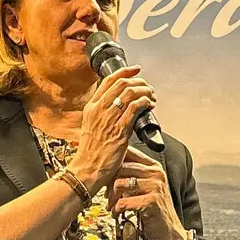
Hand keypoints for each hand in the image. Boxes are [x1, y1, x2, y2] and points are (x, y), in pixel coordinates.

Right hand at [67, 66, 153, 193]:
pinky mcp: (119, 130)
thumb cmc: (91, 151)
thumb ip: (102, 113)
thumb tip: (120, 104)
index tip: (135, 69)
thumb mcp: (91, 126)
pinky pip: (135, 108)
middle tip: (147, 86)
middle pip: (121, 84)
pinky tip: (150, 105)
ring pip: (130, 93)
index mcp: (91, 107)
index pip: (108, 80)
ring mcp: (109, 120)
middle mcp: (99, 110)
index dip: (124, 72)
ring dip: (145, 91)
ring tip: (151, 96)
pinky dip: (145, 103)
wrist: (87, 169)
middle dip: (139, 81)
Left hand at [111, 150, 186, 239]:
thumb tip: (109, 167)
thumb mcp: (146, 187)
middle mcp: (156, 173)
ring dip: (111, 197)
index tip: (106, 175)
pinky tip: (116, 213)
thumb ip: (133, 174)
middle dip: (109, 182)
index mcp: (154, 166)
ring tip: (112, 205)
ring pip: (120, 184)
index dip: (113, 162)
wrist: (169, 231)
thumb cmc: (154, 209)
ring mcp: (155, 186)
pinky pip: (123, 202)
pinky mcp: (151, 201)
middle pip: (121, 168)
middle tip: (107, 194)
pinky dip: (116, 209)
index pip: (129, 152)